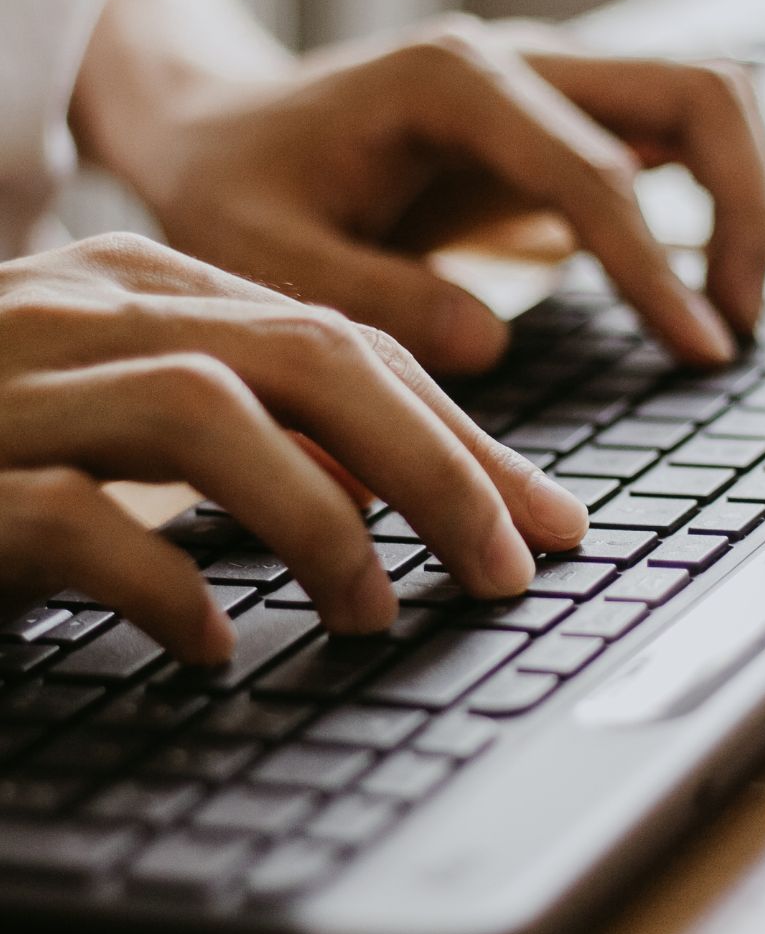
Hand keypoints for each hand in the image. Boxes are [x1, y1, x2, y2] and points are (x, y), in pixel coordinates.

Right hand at [0, 233, 586, 662]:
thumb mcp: (144, 420)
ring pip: (208, 413)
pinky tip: (215, 646)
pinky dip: (164, 584)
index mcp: (153, 287)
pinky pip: (70, 518)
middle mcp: (90, 313)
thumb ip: (257, 431)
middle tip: (509, 566)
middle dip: (437, 465)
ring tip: (378, 611)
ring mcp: (11, 386)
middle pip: (311, 360)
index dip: (462, 435)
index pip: (349, 347)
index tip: (542, 519)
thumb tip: (388, 495)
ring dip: (321, 522)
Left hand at [75, 5, 764, 374]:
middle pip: (700, 92)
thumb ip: (376, 296)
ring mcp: (547, 84)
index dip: (657, 269)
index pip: (598, 172)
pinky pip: (669, 139)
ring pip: (705, 101)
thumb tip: (494, 343)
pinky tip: (685, 285)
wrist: (222, 133)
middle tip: (733, 326)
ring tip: (729, 311)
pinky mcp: (555, 121)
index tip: (700, 350)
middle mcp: (520, 62)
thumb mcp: (270, 254)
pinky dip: (707, 201)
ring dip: (745, 198)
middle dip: (747, 208)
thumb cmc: (239, 191)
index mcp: (453, 83)